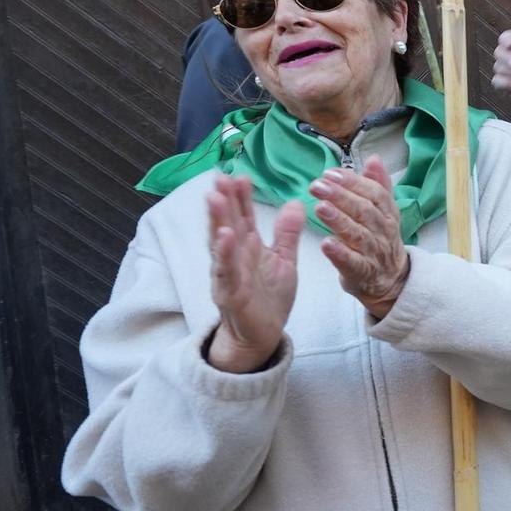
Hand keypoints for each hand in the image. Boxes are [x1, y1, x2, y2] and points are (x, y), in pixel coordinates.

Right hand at [206, 176, 303, 372]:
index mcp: (247, 247)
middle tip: (220, 176)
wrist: (262, 335)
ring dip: (217, 221)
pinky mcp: (231, 294)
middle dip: (223, 201)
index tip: (240, 175)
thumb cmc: (269, 297)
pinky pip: (226, 272)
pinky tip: (225, 237)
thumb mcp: (283, 261)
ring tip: (215, 198)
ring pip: (220, 245)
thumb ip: (287, 233)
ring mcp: (229, 275)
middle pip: (227, 224)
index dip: (241, 197)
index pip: (242, 217)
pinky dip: (224, 255)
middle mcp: (233, 257)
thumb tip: (295, 203)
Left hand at [312, 158, 410, 318]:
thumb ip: (378, 185)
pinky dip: (339, 253)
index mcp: (387, 213)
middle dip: (340, 196)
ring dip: (339, 221)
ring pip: (357, 234)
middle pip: (364, 211)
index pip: (374, 193)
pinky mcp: (362, 272)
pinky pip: (352, 262)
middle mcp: (383, 231)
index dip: (353, 182)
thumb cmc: (380, 240)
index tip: (330, 173)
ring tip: (320, 208)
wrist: (390, 279)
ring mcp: (373, 252)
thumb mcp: (384, 212)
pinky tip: (325, 243)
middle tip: (317, 186)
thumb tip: (374, 159)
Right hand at [492, 29, 510, 102]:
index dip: (506, 39)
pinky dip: (507, 82)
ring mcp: (507, 71)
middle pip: (498, 52)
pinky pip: (496, 81)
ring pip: (498, 67)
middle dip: (506, 57)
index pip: (506, 38)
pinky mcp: (505, 84)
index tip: (510, 44)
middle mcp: (510, 57)